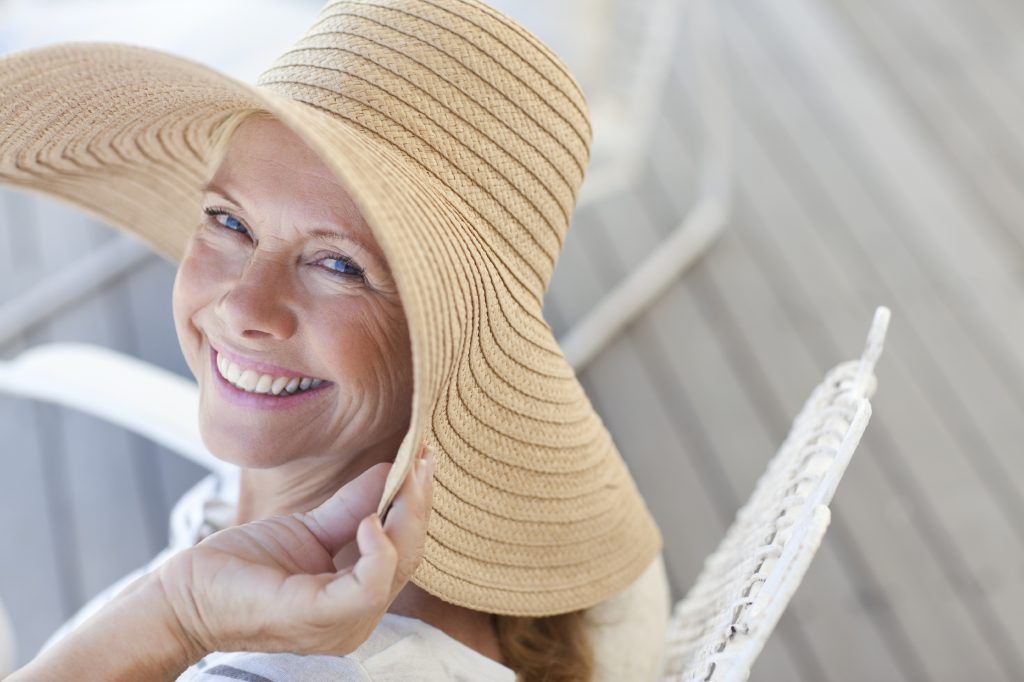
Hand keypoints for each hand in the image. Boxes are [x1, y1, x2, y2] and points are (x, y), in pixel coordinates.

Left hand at [157, 444, 435, 659]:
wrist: (187, 594)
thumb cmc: (244, 567)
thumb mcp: (310, 529)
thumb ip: (353, 506)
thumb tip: (392, 469)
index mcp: (358, 598)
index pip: (405, 549)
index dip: (417, 502)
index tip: (423, 457)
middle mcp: (358, 617)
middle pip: (409, 555)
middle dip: (419, 502)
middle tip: (424, 457)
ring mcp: (339, 623)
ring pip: (397, 567)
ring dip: (407, 516)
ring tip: (406, 474)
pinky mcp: (316, 616)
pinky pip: (367, 588)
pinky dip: (377, 552)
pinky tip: (368, 522)